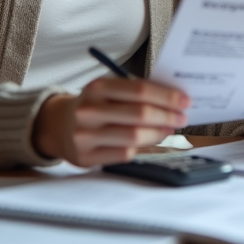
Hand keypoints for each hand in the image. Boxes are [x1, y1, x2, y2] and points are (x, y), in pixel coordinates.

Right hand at [33, 78, 189, 166]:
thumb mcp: (108, 90)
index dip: (167, 96)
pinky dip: (142, 147)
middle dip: (167, 116)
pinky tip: (150, 141)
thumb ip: (136, 93)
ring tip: (169, 129)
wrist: (59, 126)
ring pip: (135, 137)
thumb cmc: (95, 105)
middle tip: (182, 117)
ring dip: (159, 133)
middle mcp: (89, 110)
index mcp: (97, 87)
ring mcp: (85, 135)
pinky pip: (124, 154)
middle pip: (140, 114)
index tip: (185, 100)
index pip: (140, 90)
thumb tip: (173, 100)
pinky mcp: (86, 157)